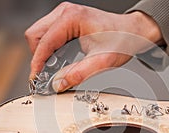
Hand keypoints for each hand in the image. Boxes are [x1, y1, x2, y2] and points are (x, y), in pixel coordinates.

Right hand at [25, 2, 162, 91]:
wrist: (133, 32)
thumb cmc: (122, 40)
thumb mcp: (102, 61)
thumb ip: (79, 73)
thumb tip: (58, 84)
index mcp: (72, 18)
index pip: (43, 42)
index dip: (37, 63)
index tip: (36, 79)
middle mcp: (65, 12)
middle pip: (35, 35)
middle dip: (38, 57)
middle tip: (47, 74)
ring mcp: (65, 15)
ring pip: (39, 35)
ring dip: (43, 53)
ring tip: (56, 68)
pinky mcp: (67, 21)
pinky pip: (49, 35)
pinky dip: (50, 50)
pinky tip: (60, 60)